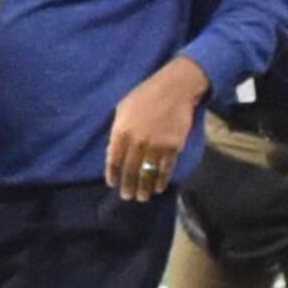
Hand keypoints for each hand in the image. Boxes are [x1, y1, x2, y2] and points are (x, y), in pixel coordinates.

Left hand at [106, 57, 208, 200]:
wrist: (175, 90)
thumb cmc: (145, 97)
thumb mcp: (123, 110)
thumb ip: (118, 132)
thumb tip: (114, 152)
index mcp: (121, 132)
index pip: (113, 160)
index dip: (113, 174)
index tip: (112, 184)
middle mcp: (137, 142)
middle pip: (130, 170)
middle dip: (128, 186)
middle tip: (127, 196)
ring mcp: (156, 146)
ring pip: (147, 173)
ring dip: (144, 188)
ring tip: (142, 197)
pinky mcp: (173, 147)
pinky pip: (165, 169)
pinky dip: (161, 181)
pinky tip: (158, 187)